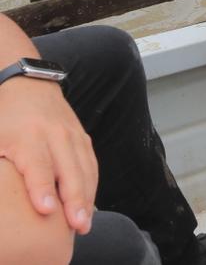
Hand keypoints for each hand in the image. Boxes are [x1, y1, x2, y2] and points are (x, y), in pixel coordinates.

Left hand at [0, 78, 97, 234]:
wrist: (26, 83)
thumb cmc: (2, 116)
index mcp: (28, 135)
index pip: (38, 166)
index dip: (43, 189)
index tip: (47, 210)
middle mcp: (56, 134)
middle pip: (70, 170)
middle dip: (75, 199)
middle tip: (77, 225)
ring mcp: (73, 134)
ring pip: (85, 169)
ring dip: (87, 197)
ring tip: (85, 224)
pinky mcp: (82, 137)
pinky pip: (91, 164)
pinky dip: (92, 186)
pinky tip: (88, 206)